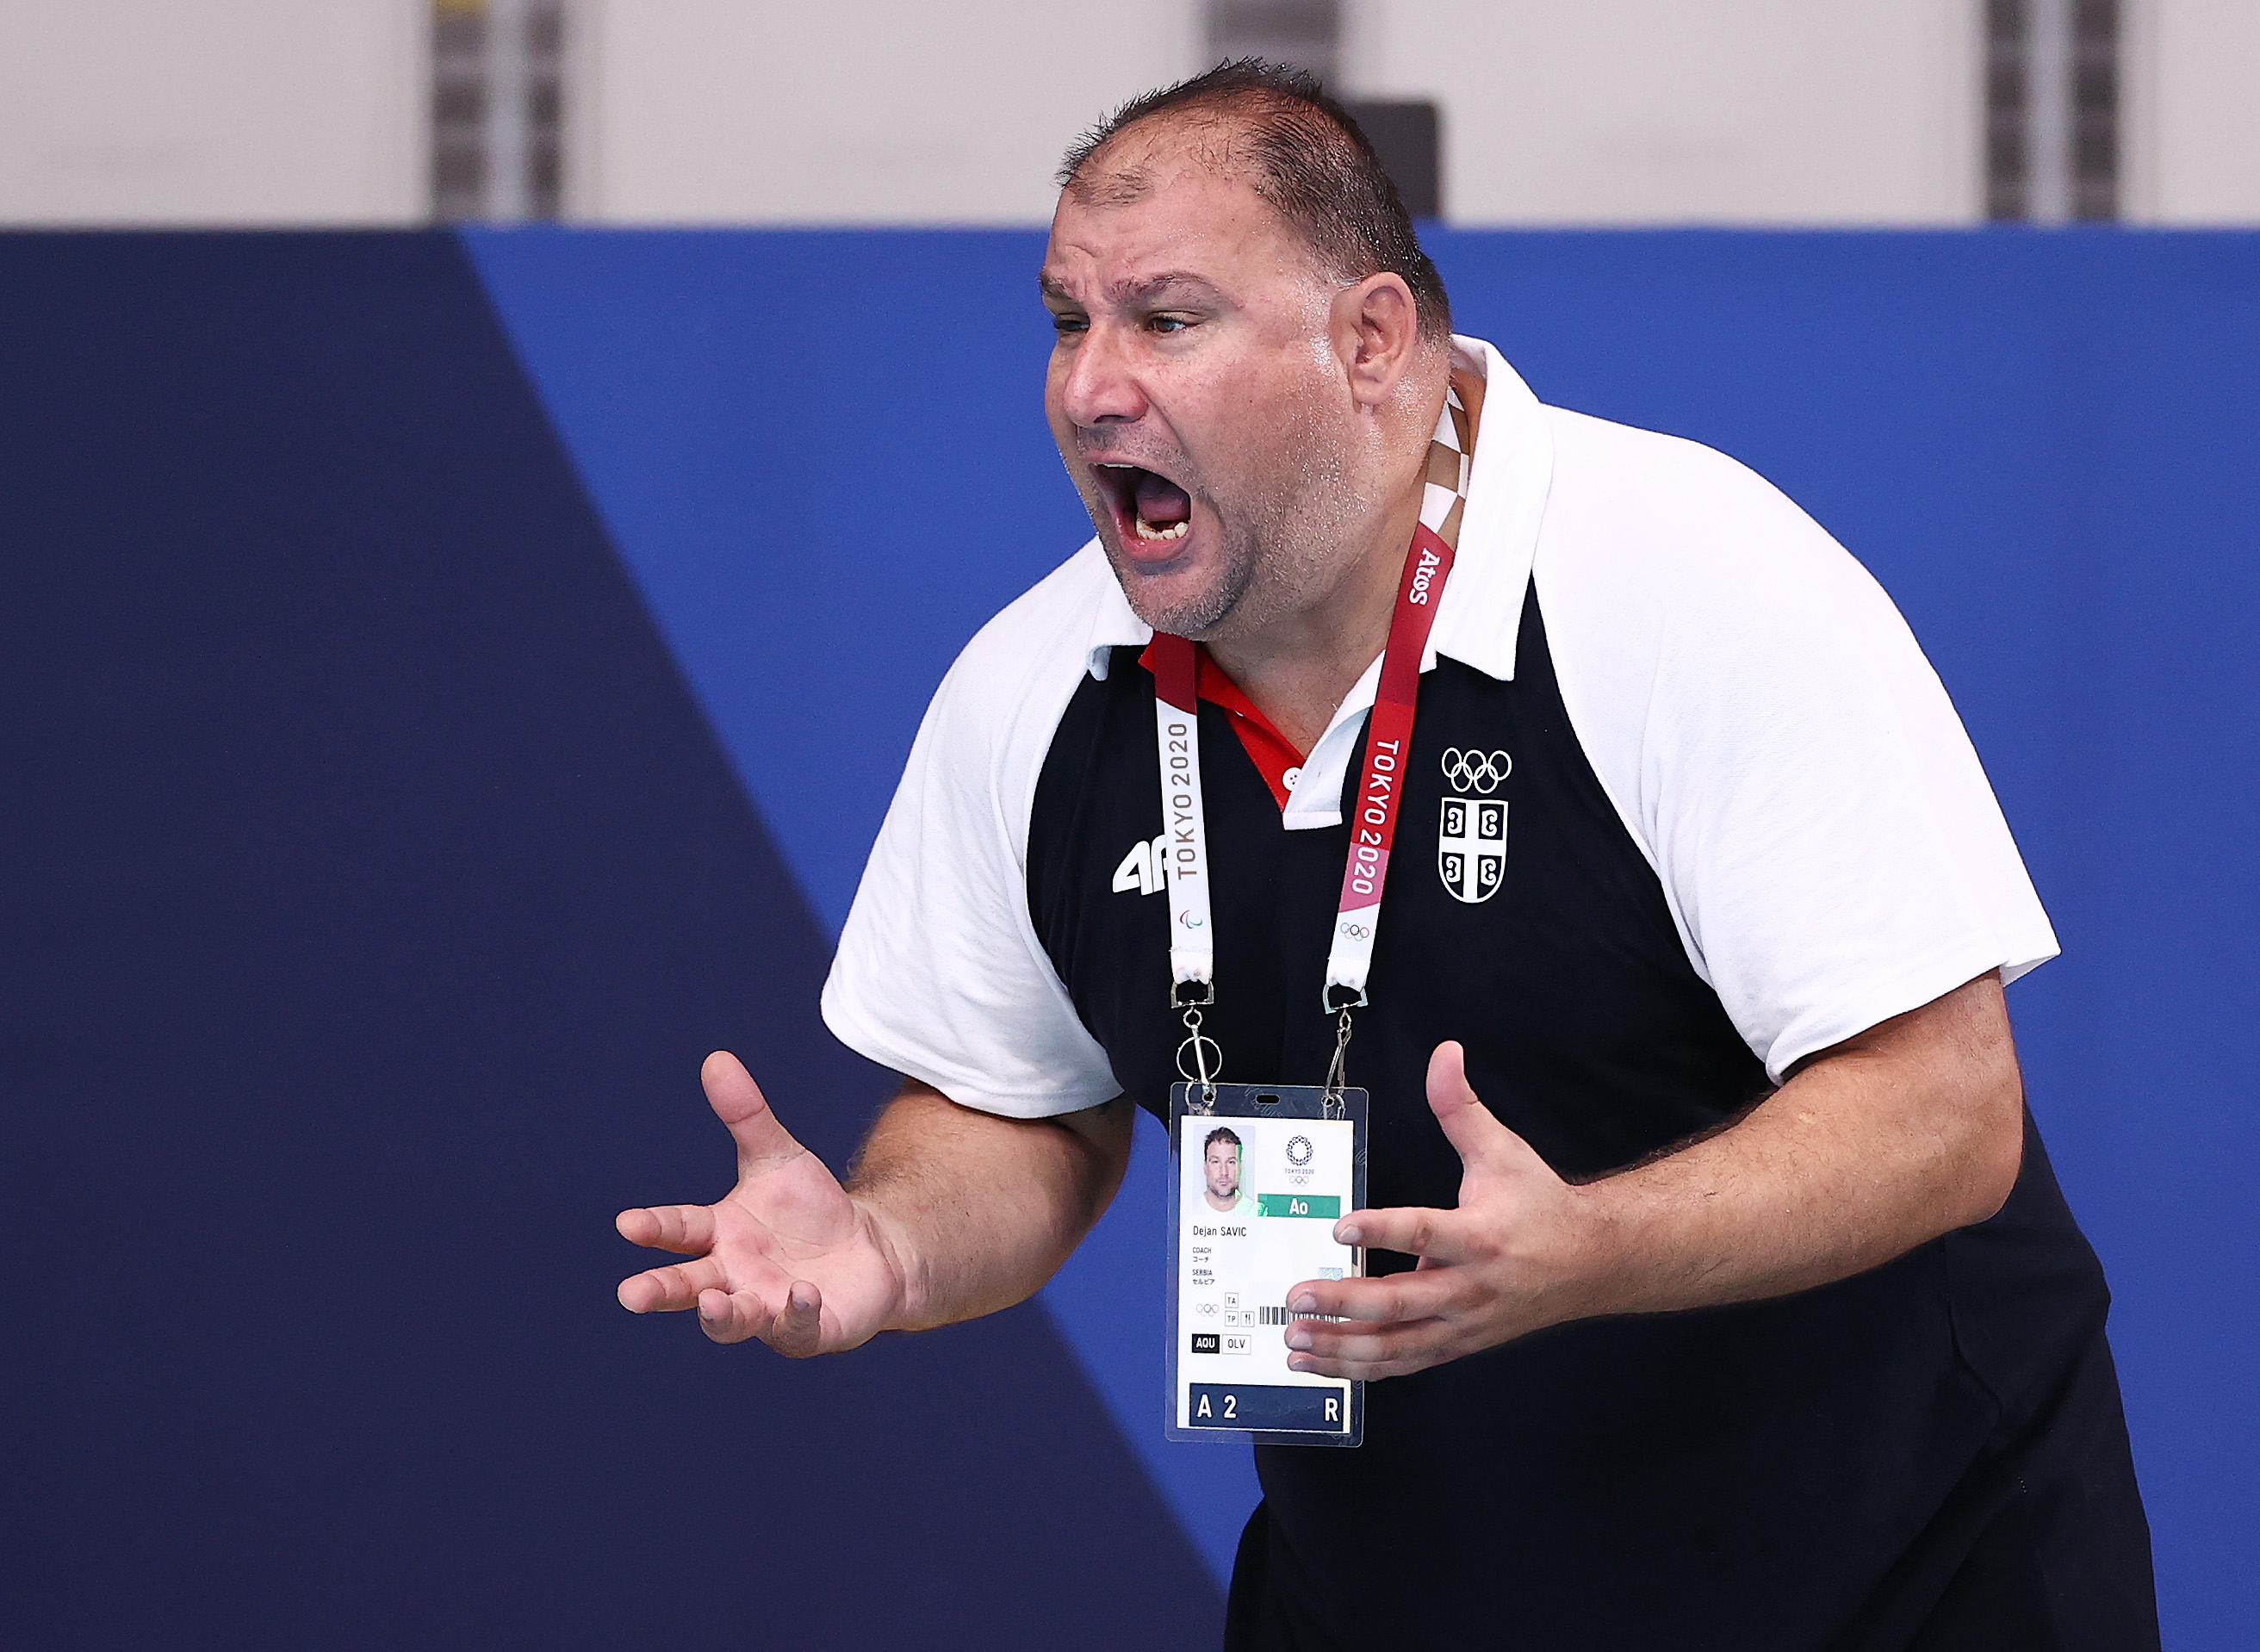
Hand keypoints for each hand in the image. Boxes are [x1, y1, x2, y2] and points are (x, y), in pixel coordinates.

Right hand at [615, 1052, 908, 1352]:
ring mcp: (765, 1308)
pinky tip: (802, 1294)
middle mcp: (733, 1276)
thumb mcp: (778, 1155)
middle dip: (661, 1290)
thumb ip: (747, 1115)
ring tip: (716, 1305)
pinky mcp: (805, 1329)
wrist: (870, 1248)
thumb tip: (717, 1059)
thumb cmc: (811, 1207)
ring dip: (721, 1317)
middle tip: (631, 1294)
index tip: (627, 1223)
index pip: (679, 1230)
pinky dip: (795, 1314)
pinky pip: (796, 1327)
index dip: (653, 1227)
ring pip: (733, 1320)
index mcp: (718, 1234)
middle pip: (689, 1287)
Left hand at [1281, 1041, 1605, 1380]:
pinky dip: (1362, 1367)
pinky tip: (1323, 1362)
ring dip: (1343, 1346)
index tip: (1341, 1225)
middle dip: (1344, 1302)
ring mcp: (1464, 1324)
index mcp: (1481, 1236)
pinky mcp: (1458, 1344)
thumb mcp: (1503, 1150)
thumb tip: (1444, 1054)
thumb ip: (1461, 1107)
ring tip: (1296, 1340)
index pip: (1426, 1233)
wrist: (1594, 1264)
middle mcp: (1472, 1287)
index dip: (1383, 1230)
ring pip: (1399, 1345)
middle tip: (1297, 1295)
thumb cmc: (1542, 1207)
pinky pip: (1405, 1363)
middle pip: (1403, 1302)